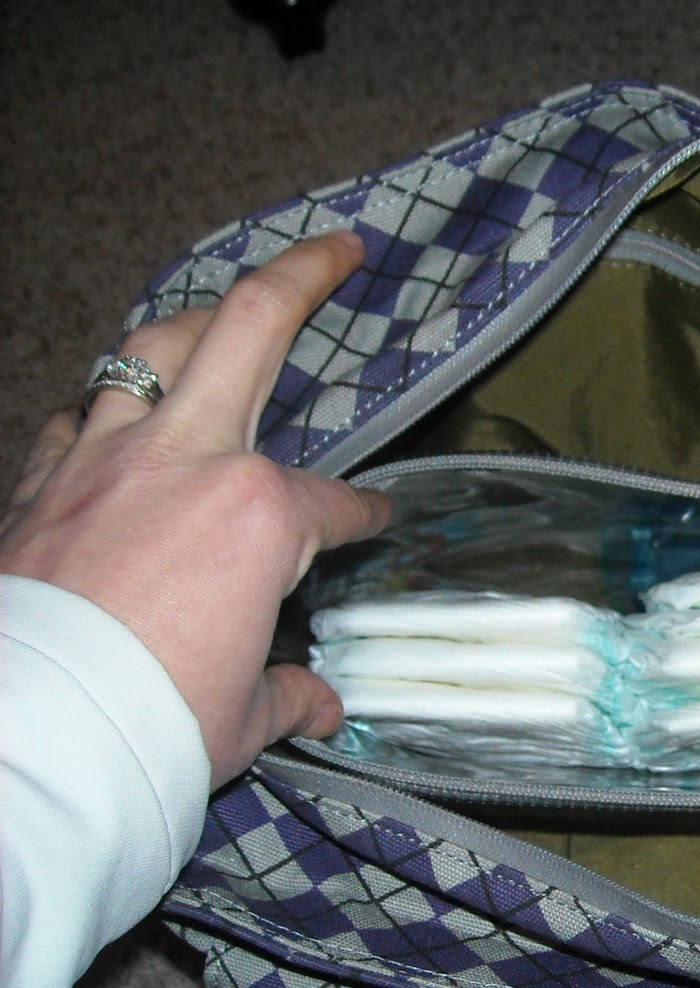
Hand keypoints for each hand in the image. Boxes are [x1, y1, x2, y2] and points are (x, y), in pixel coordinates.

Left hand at [0, 231, 391, 788]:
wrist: (33, 738)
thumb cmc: (154, 722)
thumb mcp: (240, 717)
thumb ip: (285, 695)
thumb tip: (317, 704)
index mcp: (260, 515)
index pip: (337, 507)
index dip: (365, 520)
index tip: (377, 526)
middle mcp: (187, 460)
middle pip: (250, 327)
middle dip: (303, 275)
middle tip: (339, 249)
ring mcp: (106, 460)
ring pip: (151, 349)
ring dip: (194, 324)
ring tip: (221, 317)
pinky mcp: (40, 484)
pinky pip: (76, 415)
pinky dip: (103, 408)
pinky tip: (116, 416)